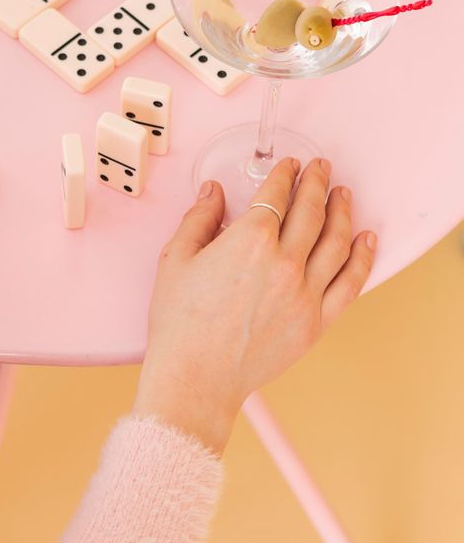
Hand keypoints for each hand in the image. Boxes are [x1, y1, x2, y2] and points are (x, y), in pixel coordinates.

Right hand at [136, 158, 376, 453]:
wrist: (195, 377)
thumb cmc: (180, 322)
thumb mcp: (175, 259)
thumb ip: (199, 218)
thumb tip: (214, 192)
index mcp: (250, 240)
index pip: (276, 195)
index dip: (285, 175)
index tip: (291, 165)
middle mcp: (284, 261)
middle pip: (311, 211)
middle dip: (318, 183)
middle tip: (322, 169)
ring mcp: (305, 293)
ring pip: (337, 241)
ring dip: (342, 211)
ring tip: (343, 195)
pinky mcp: (316, 322)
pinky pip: (350, 283)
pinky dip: (362, 257)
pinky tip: (365, 240)